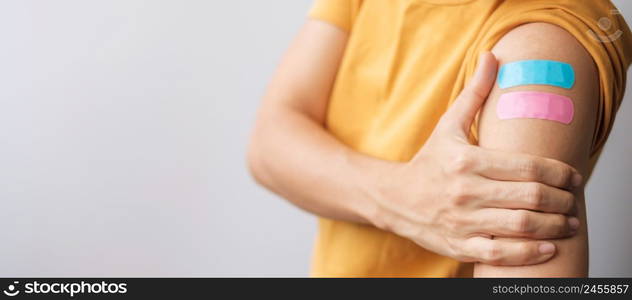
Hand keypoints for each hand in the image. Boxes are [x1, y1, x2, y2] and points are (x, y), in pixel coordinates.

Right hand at [367, 52, 581, 265]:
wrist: (394, 198)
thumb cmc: (428, 161)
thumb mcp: (448, 125)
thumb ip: (475, 93)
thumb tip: (492, 56)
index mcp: (465, 161)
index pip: (526, 167)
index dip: (559, 172)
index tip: (573, 176)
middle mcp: (464, 192)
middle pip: (529, 197)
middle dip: (561, 200)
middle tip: (574, 200)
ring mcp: (461, 221)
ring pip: (519, 227)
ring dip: (553, 227)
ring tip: (568, 223)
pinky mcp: (458, 245)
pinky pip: (500, 255)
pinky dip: (528, 254)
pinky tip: (547, 248)